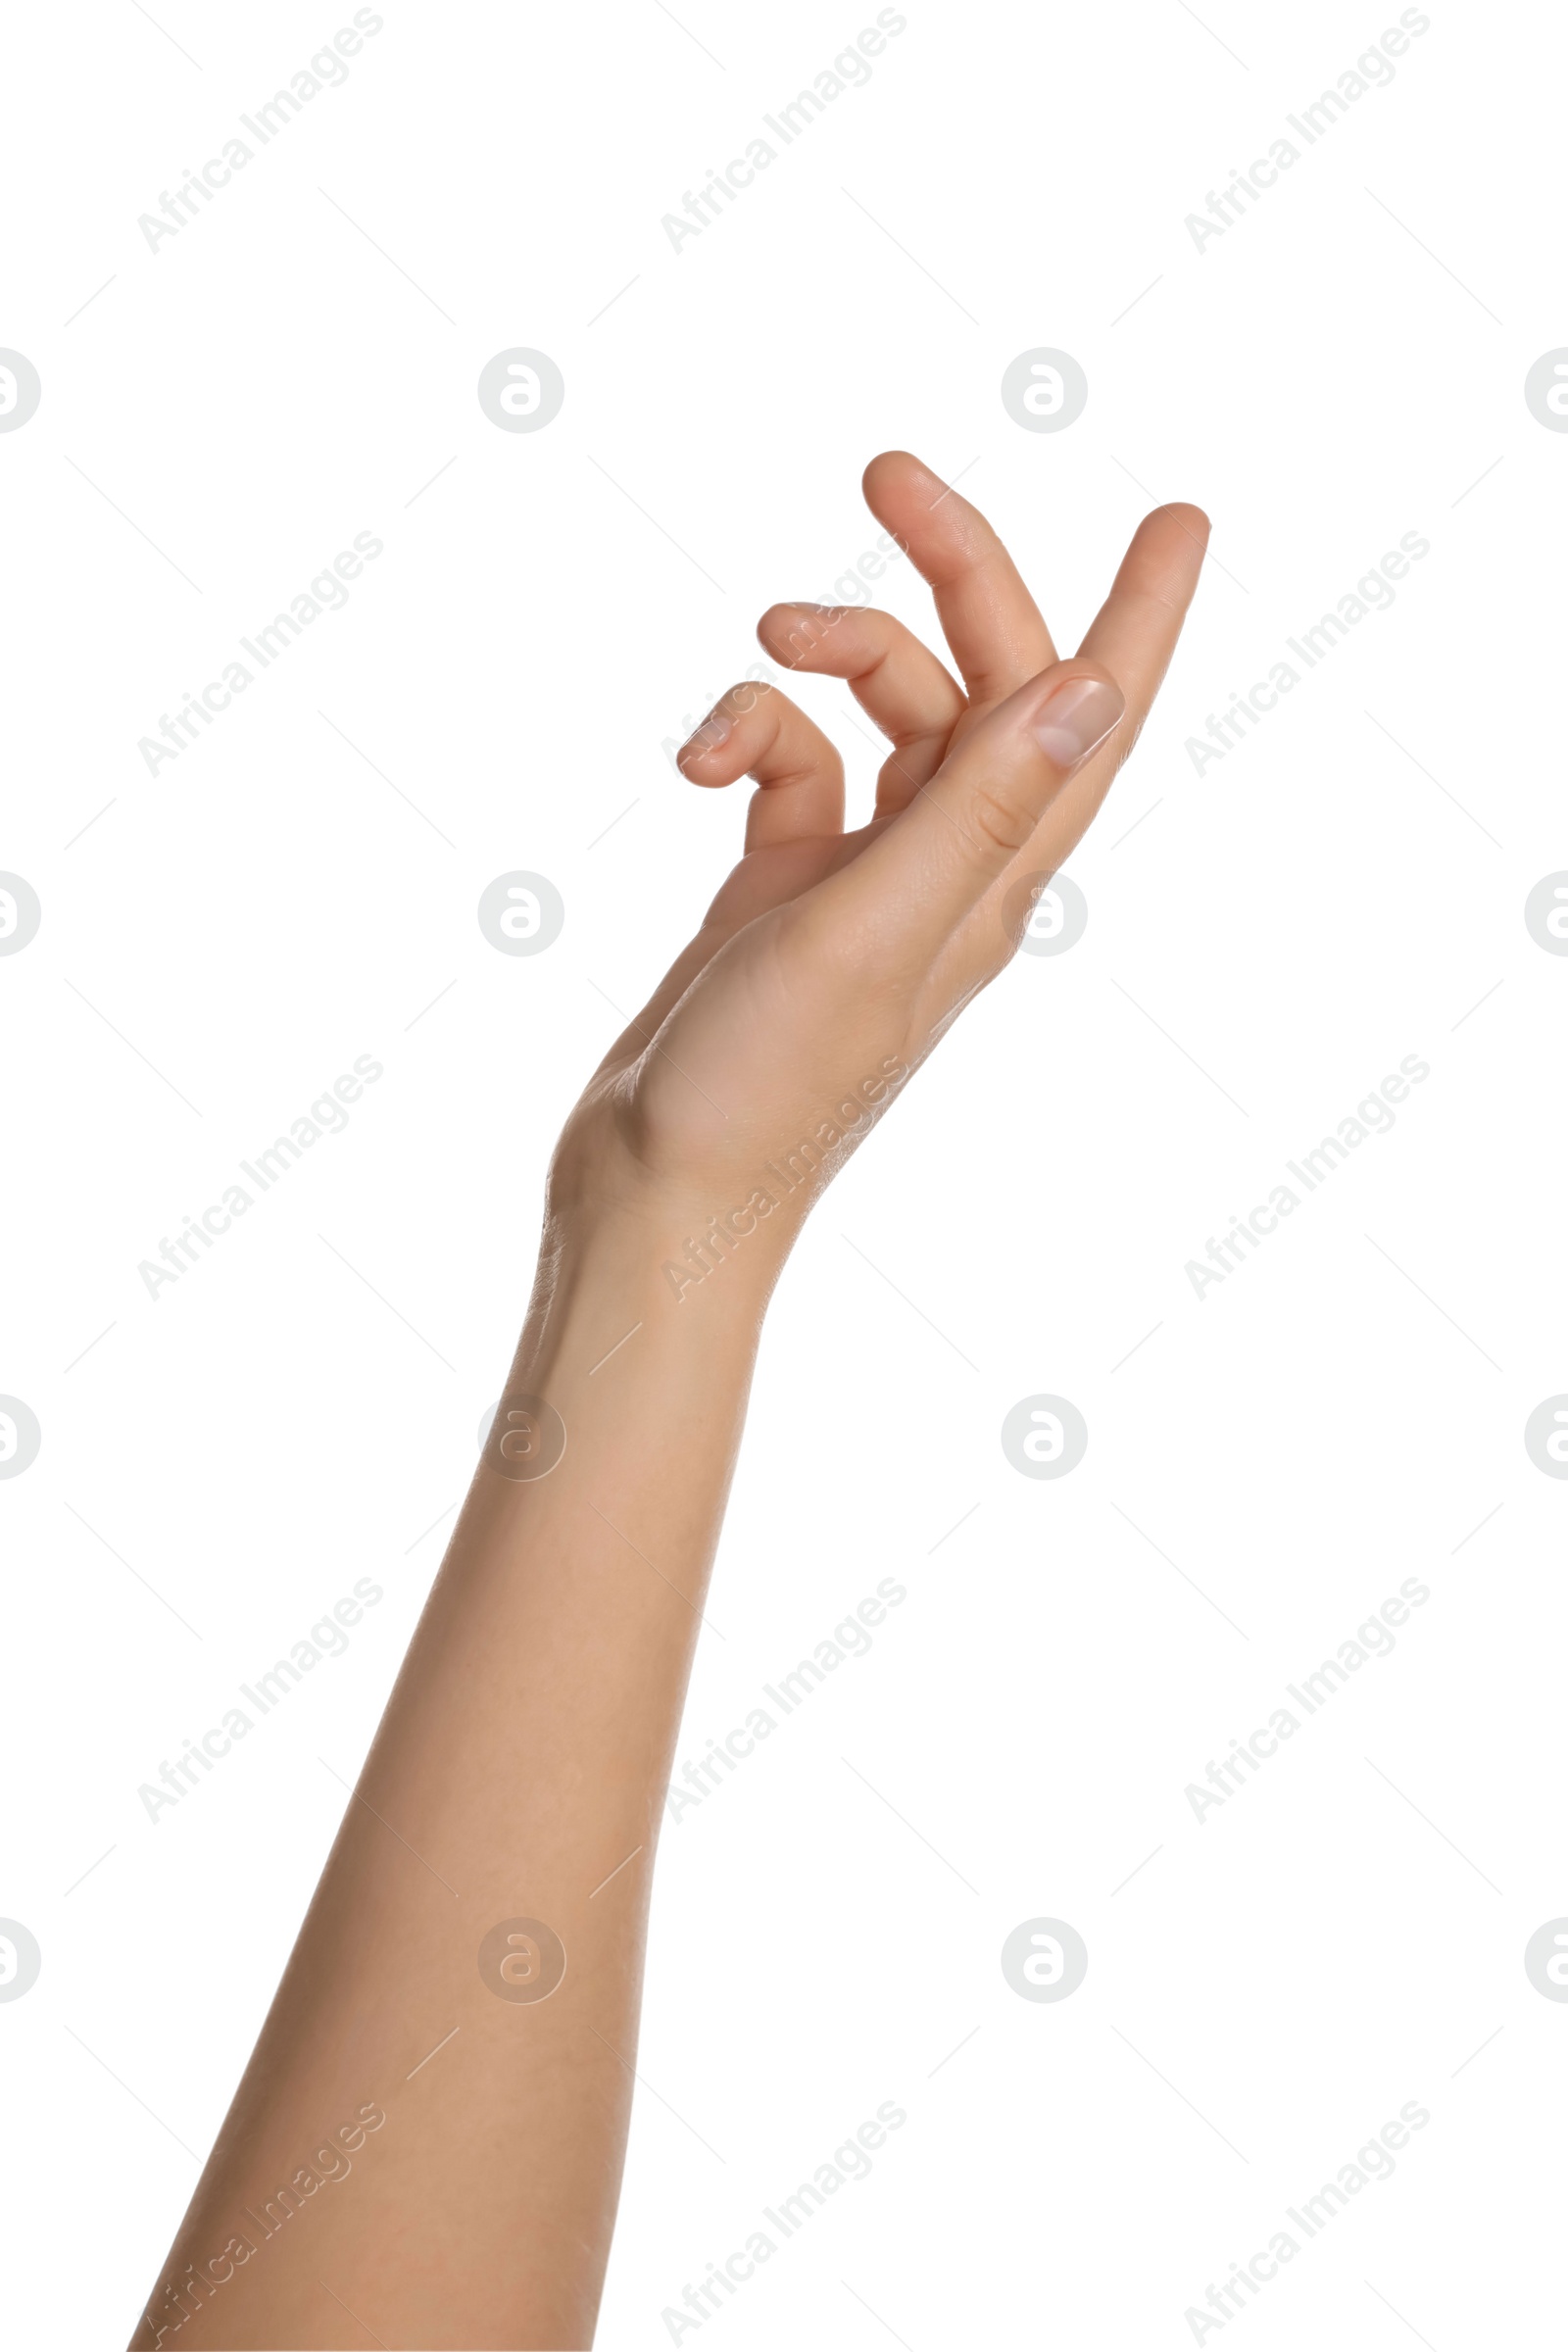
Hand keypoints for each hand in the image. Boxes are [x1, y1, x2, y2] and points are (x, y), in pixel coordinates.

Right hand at [552, 451, 1207, 1244]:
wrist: (657, 1188)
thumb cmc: (767, 1092)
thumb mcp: (874, 934)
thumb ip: (976, 809)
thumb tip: (1091, 689)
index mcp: (998, 877)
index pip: (1096, 720)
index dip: (1144, 614)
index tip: (1180, 514)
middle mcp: (949, 866)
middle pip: (980, 678)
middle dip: (945, 571)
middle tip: (888, 470)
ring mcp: (869, 874)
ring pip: (879, 707)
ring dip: (820, 654)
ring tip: (763, 643)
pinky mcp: (790, 885)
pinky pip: (790, 762)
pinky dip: (747, 733)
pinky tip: (698, 765)